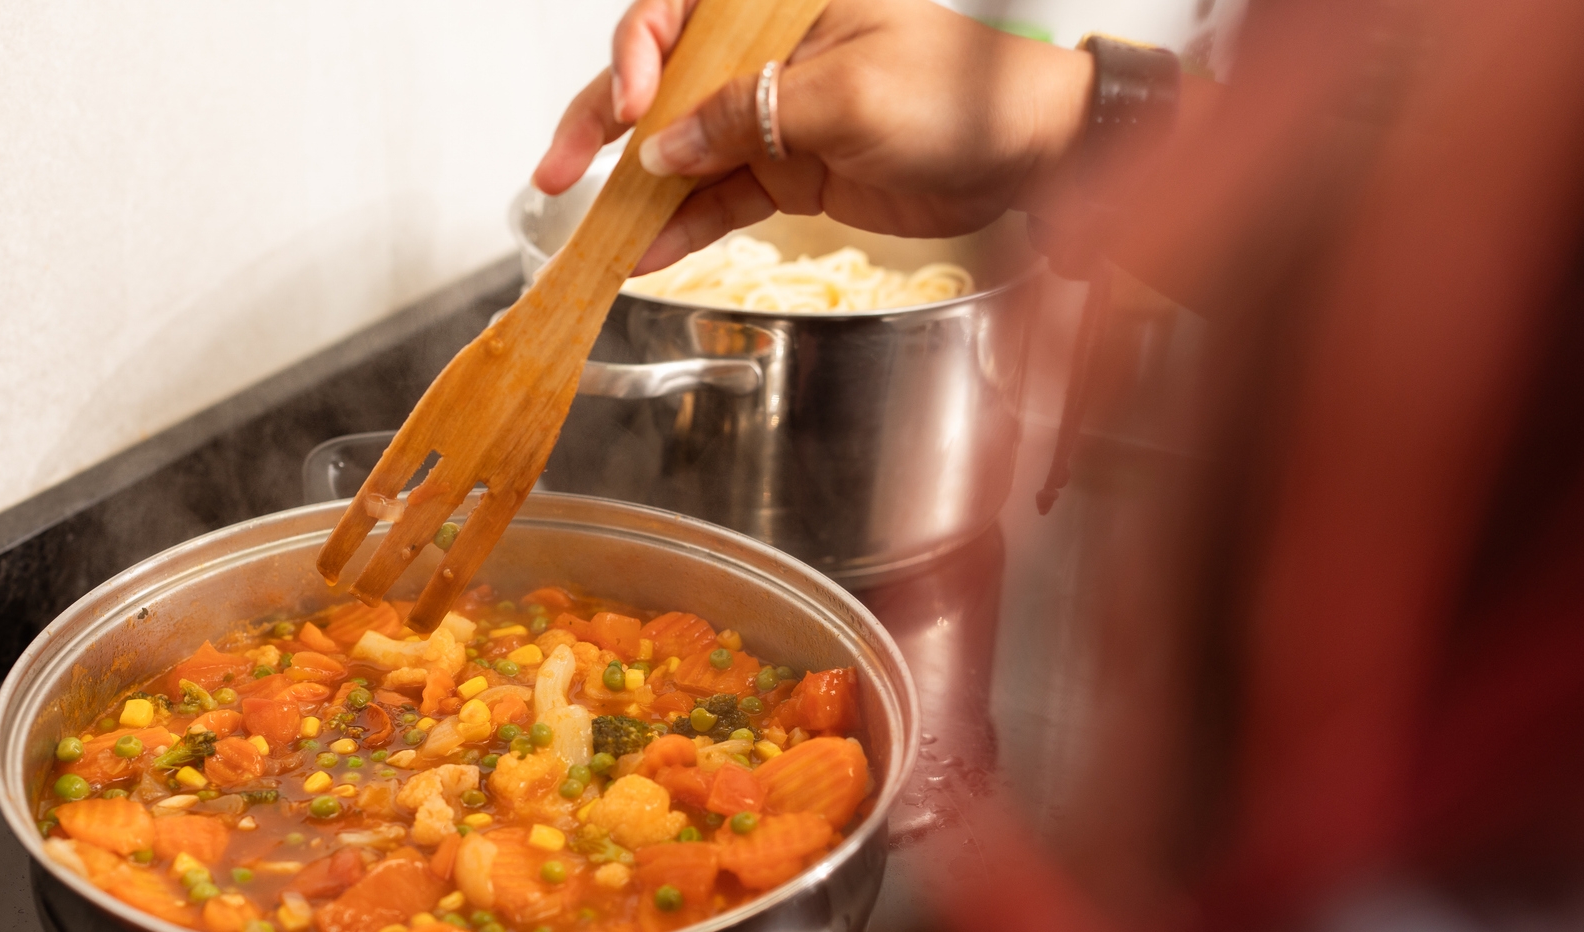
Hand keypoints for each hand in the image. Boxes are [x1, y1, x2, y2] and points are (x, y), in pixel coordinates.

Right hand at [533, 0, 1092, 274]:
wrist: (1027, 155)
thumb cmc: (960, 93)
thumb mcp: (848, 93)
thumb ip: (750, 117)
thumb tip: (664, 149)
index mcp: (777, 1)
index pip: (677, 13)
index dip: (637, 56)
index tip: (633, 110)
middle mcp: (765, 51)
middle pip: (661, 82)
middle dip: (603, 125)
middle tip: (555, 172)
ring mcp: (773, 115)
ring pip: (681, 148)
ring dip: (635, 191)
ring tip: (591, 233)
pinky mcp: (789, 171)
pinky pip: (719, 198)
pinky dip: (683, 227)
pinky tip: (647, 253)